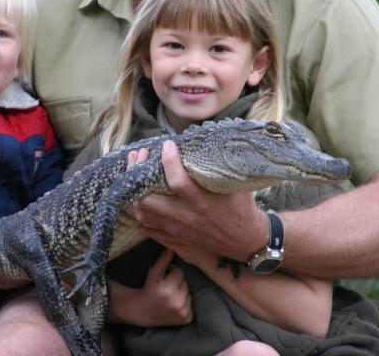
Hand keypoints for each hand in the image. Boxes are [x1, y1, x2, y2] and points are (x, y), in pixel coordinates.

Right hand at [108, 249, 191, 326]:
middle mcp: (177, 302)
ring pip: (190, 292)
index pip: (180, 272)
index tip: (165, 279)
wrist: (143, 311)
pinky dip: (186, 303)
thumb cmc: (149, 289)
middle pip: (186, 282)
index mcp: (168, 290)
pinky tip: (175, 304)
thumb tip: (172, 247)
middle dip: (178, 282)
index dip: (172, 273)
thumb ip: (164, 260)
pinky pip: (192, 305)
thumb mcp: (153, 273)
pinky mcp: (186, 319)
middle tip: (167, 287)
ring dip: (183, 292)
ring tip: (171, 296)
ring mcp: (182, 312)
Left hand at [132, 140, 266, 261]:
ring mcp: (176, 228)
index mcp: (201, 201)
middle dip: (137, 174)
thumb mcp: (236, 183)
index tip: (167, 144)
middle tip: (139, 155)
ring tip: (134, 173)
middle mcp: (184, 216)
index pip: (176, 181)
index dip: (168, 160)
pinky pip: (146, 226)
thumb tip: (214, 139)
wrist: (244, 240)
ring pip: (142, 213)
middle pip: (147, 199)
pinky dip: (139, 211)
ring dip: (133, 192)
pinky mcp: (174, 236)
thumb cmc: (241, 207)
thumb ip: (222, 164)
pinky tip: (138, 197)